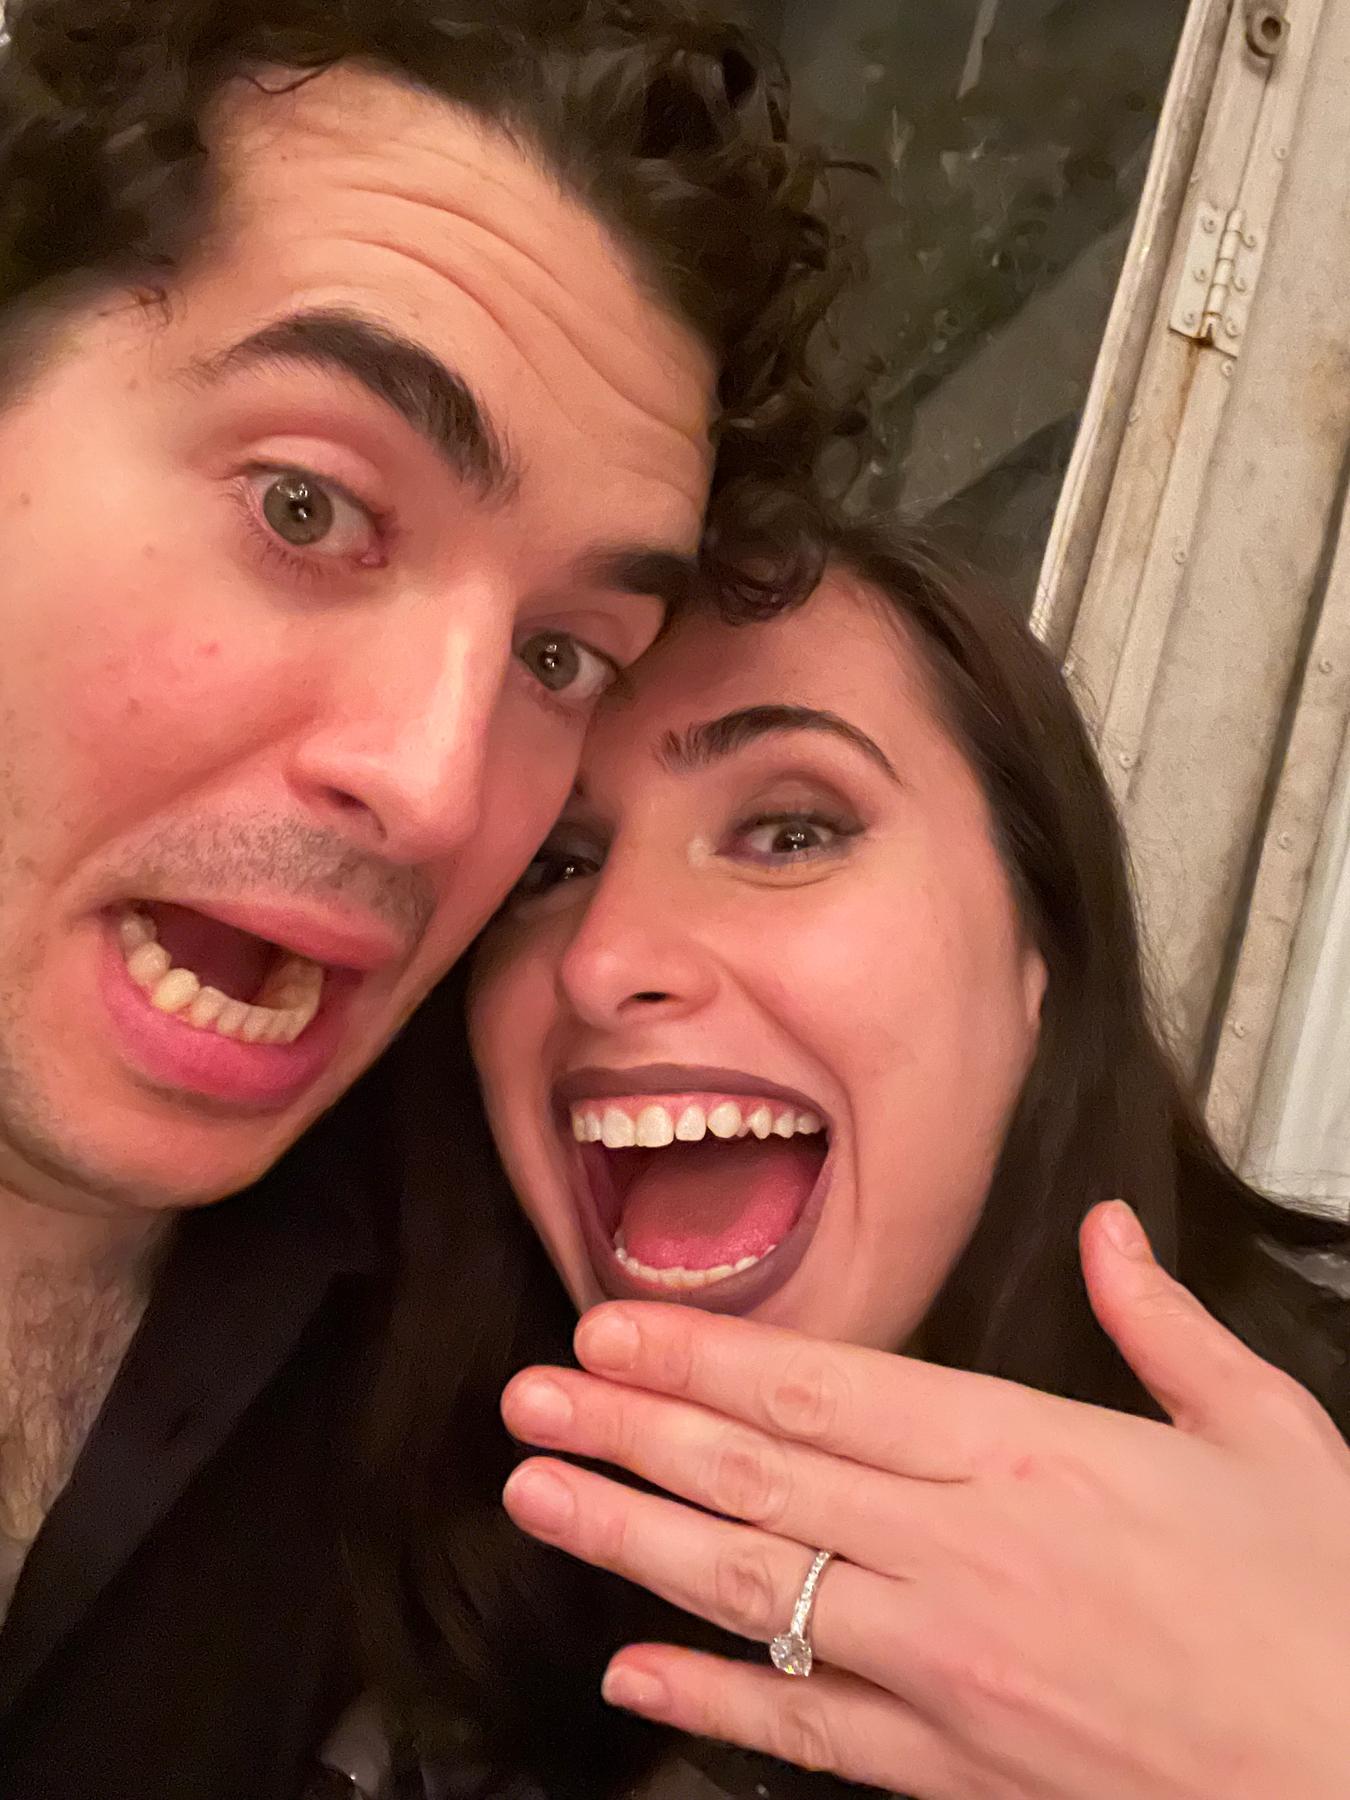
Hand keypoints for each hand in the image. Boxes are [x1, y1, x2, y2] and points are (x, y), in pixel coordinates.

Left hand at [501, 1203, 1349, 1797]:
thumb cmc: (1327, 1605)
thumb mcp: (1269, 1430)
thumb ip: (1162, 1323)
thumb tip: (1107, 1230)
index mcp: (1028, 1455)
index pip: (821, 1388)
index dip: (700, 1356)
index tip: (610, 1332)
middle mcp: (962, 1557)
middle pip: (758, 1476)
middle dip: (629, 1430)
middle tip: (529, 1399)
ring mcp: (948, 1674)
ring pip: (753, 1593)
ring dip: (632, 1539)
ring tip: (538, 1496)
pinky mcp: (956, 1775)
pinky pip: (807, 1735)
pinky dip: (710, 1706)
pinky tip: (630, 1676)